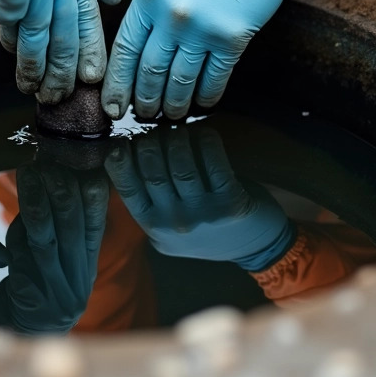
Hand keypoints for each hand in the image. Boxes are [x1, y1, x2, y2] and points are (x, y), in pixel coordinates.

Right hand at [0, 0, 102, 102]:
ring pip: (42, 26)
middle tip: (62, 93)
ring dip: (37, 61)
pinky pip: (13, 11)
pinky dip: (10, 30)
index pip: (86, 3)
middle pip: (68, 22)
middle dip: (66, 62)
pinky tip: (8, 46)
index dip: (89, 42)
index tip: (91, 73)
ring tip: (34, 87)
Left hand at [0, 165, 108, 334]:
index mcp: (83, 270)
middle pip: (73, 232)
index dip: (92, 198)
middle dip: (63, 195)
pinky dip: (9, 243)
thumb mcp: (40, 260)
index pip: (94, 229)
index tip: (85, 169)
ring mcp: (56, 297)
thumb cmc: (25, 293)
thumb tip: (35, 187)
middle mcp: (77, 284)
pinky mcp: (30, 307)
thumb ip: (39, 231)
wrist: (13, 342)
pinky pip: (20, 265)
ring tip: (28, 178)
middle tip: (52, 167)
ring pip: (46, 243)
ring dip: (35, 207)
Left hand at [101, 0, 314, 119]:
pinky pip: (214, 78)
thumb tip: (144, 17)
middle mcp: (170, 16)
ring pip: (179, 81)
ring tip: (169, 116)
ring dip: (172, 104)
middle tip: (142, 115)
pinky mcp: (232, 38)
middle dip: (143, 99)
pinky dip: (206, 96)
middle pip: (149, 71)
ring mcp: (201, 29)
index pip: (124, 49)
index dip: (117, 83)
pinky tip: (201, 105)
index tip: (112, 105)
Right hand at [104, 125, 295, 270]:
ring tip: (181, 129)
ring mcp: (203, 215)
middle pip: (153, 170)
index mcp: (154, 227)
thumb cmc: (207, 227)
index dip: (120, 160)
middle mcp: (175, 224)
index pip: (127, 188)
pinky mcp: (230, 203)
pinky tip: (205, 133)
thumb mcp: (170, 225)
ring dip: (179, 137)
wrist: (255, 247)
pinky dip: (206, 140)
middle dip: (152, 142)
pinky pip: (213, 160)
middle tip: (158, 129)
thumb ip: (150, 200)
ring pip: (181, 163)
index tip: (123, 140)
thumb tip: (125, 152)